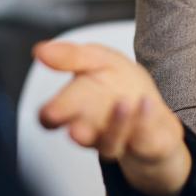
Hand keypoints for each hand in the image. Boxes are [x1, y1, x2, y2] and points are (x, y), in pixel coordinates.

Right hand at [34, 41, 190, 195]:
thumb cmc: (121, 86)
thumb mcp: (98, 61)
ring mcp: (120, 140)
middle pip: (82, 135)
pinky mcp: (147, 145)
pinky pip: (146, 139)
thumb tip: (40, 50)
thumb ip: (71, 56)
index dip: (51, 117)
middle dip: (79, 132)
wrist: (154, 113)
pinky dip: (146, 121)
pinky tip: (147, 103)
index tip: (50, 112)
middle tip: (76, 129)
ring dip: (117, 125)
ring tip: (123, 104)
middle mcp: (94, 129)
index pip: (55, 117)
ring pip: (112, 143)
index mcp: (77, 108)